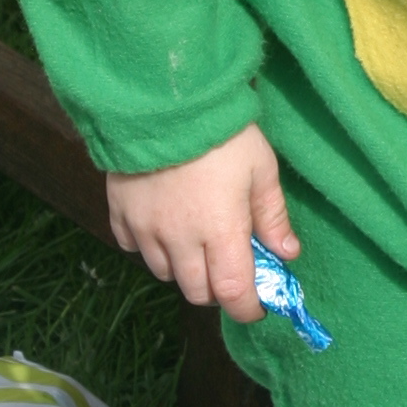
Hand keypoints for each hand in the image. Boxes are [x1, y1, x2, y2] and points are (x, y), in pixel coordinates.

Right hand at [106, 122, 296, 324]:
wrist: (165, 98)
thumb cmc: (223, 132)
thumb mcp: (261, 168)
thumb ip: (273, 216)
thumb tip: (287, 254)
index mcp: (220, 232)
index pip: (233, 293)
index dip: (247, 308)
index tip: (258, 304)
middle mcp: (179, 240)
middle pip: (196, 291)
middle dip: (217, 289)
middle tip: (230, 266)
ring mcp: (144, 228)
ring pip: (163, 273)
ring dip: (184, 269)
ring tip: (197, 243)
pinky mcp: (119, 211)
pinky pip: (132, 247)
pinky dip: (150, 247)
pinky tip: (163, 227)